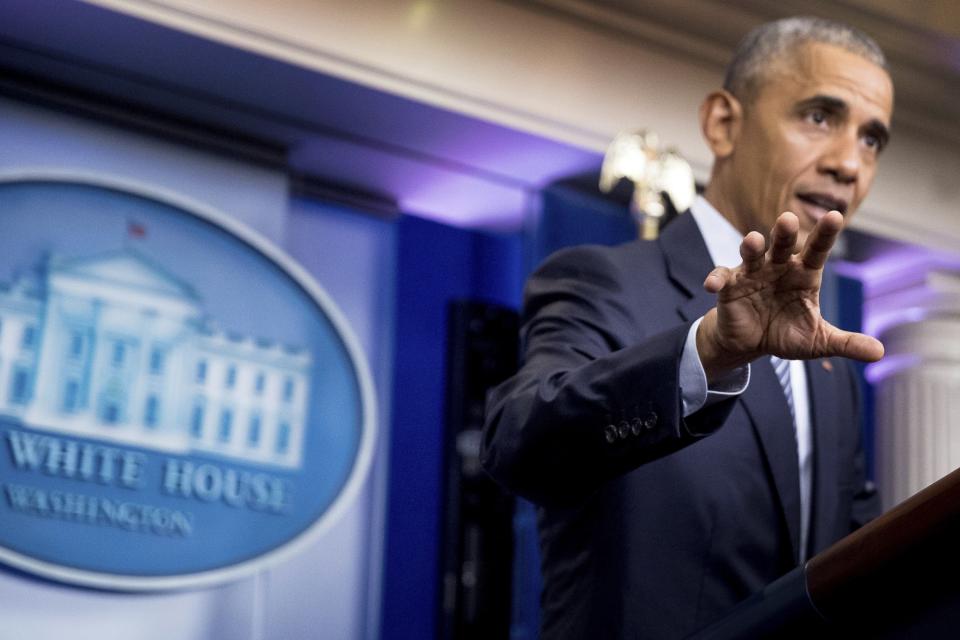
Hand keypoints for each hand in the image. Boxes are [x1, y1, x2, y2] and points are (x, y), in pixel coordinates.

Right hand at [696, 210, 883, 381]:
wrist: (751, 343)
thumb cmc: (786, 333)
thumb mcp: (818, 341)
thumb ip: (846, 342)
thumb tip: (879, 352)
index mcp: (804, 275)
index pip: (817, 251)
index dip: (825, 234)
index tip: (836, 216)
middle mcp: (779, 268)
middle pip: (783, 245)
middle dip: (784, 233)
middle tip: (788, 220)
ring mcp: (753, 274)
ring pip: (752, 254)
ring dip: (751, 246)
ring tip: (752, 242)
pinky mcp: (730, 286)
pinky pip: (722, 278)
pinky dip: (717, 279)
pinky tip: (712, 285)